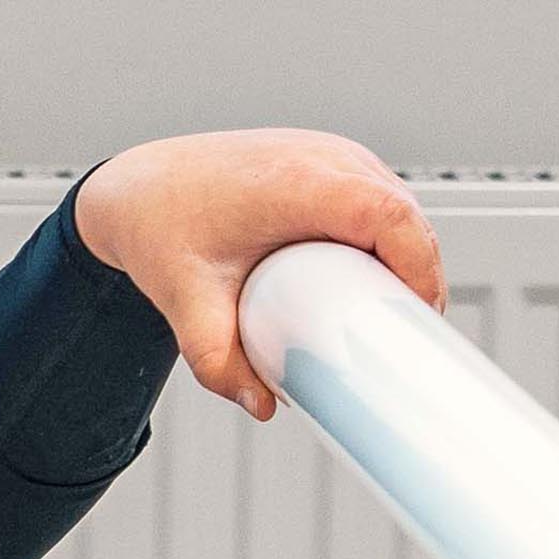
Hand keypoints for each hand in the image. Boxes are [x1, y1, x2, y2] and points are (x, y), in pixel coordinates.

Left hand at [70, 128, 442, 420]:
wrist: (138, 188)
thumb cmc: (160, 229)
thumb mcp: (185, 304)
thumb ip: (217, 362)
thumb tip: (263, 407)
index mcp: (298, 181)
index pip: (391, 216)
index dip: (421, 269)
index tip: (417, 322)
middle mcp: (322, 156)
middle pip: (405, 214)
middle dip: (418, 276)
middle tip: (404, 337)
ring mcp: (330, 152)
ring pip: (398, 204)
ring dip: (406, 256)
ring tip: (390, 315)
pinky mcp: (330, 161)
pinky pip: (379, 198)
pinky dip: (387, 238)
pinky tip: (377, 280)